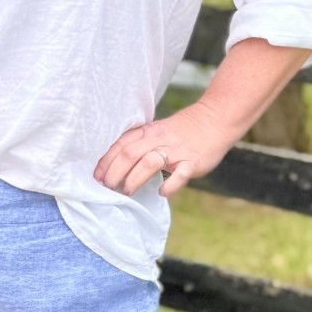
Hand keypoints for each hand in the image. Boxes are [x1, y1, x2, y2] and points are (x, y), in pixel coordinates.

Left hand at [93, 101, 234, 198]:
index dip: (106, 161)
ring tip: (126, 192)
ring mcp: (176, 151)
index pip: (121, 145)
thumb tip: (116, 166)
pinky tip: (162, 192)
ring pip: (149, 163)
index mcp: (148, 132)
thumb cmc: (181, 130)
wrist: (214, 120)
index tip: (97, 176)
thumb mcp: (156, 131)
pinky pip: (180, 174)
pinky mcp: (192, 162)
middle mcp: (159, 140)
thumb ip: (139, 144)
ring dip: (134, 179)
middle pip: (130, 154)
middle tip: (107, 188)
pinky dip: (169, 185)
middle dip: (115, 173)